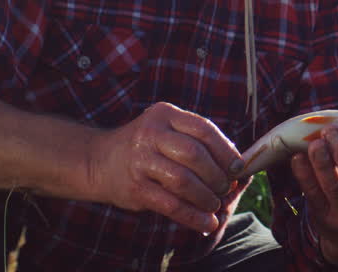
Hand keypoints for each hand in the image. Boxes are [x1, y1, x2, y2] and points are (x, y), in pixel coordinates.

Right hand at [86, 102, 241, 234]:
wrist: (99, 161)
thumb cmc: (148, 146)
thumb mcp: (168, 131)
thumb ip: (198, 141)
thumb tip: (237, 165)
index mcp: (165, 114)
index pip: (204, 129)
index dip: (225, 150)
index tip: (238, 167)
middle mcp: (151, 134)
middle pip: (195, 154)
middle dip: (217, 175)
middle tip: (225, 188)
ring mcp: (140, 161)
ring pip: (184, 181)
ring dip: (206, 197)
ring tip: (215, 204)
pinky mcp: (135, 188)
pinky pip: (170, 205)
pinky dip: (192, 216)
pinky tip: (206, 223)